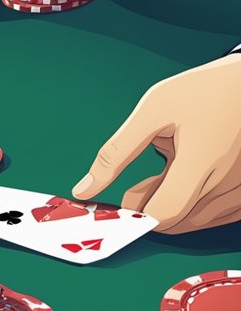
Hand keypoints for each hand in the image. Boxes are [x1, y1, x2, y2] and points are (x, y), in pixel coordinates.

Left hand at [73, 55, 240, 233]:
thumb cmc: (204, 90)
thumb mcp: (152, 110)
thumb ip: (117, 153)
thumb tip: (84, 189)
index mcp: (203, 159)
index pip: (164, 212)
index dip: (137, 214)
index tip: (121, 202)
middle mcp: (227, 179)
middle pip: (177, 220)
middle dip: (149, 207)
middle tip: (139, 183)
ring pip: (197, 221)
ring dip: (172, 207)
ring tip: (168, 171)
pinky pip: (218, 215)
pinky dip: (196, 209)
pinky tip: (187, 183)